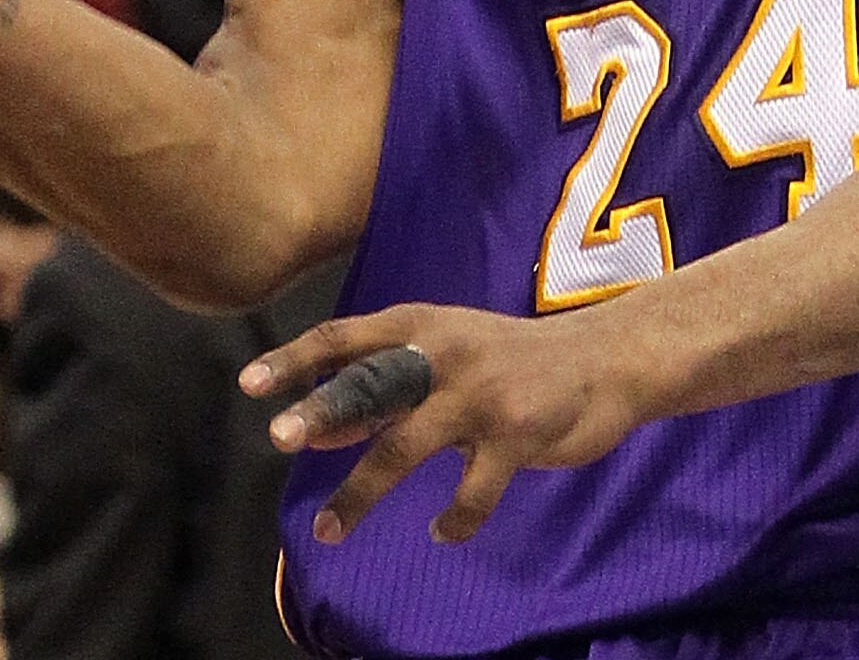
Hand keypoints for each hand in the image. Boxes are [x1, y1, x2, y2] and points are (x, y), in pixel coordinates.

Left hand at [243, 303, 651, 545]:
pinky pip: (471, 491)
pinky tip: (444, 532)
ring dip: (361, 493)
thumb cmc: (511, 361)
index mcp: (422, 326)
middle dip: (323, 411)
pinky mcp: (517, 434)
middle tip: (278, 437)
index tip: (250, 383)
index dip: (296, 358)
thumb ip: (384, 389)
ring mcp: (481, 394)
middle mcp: (445, 353)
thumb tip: (311, 433)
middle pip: (371, 384)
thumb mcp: (445, 357)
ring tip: (328, 530)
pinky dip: (454, 519)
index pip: (345, 337)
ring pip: (405, 448)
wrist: (608, 358)